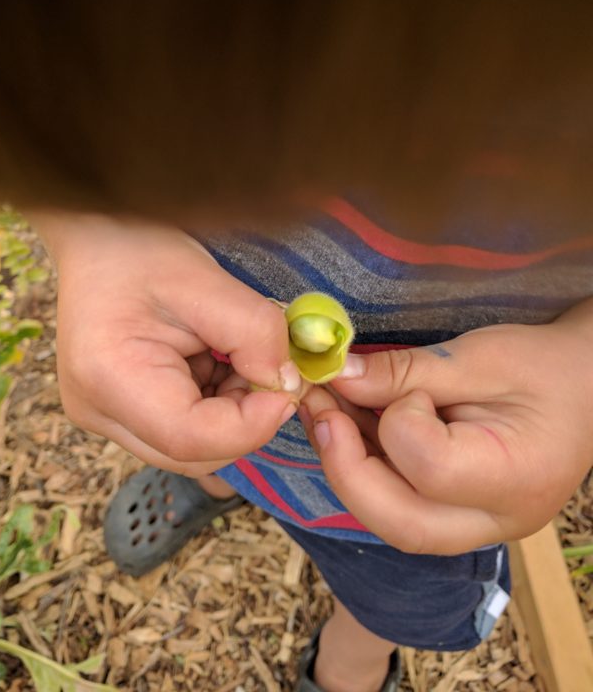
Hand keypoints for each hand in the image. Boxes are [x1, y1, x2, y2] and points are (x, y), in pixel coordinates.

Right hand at [30, 212, 300, 475]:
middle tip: (266, 367)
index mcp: (109, 377)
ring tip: (231, 355)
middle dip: (244, 420)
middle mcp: (96, 410)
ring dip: (228, 414)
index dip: (251, 424)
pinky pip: (176, 432)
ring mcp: (101, 416)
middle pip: (190, 453)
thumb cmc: (143, 249)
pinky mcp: (115, 413)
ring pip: (188, 449)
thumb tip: (288, 384)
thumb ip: (256, 334)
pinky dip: (210, 408)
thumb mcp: (207, 280)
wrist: (98, 237)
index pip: (190, 438)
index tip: (288, 387)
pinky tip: (210, 362)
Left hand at [299, 299, 592, 553]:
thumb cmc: (543, 366)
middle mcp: (496, 520)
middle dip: (344, 465)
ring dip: (345, 465)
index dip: (398, 419)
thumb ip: (406, 372)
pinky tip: (345, 424)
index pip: (429, 467)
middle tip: (317, 407)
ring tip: (322, 409)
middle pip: (399, 522)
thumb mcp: (479, 356)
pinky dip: (365, 467)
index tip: (407, 385)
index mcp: (517, 477)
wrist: (585, 388)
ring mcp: (477, 528)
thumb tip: (334, 376)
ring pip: (391, 521)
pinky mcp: (457, 518)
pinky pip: (399, 505)